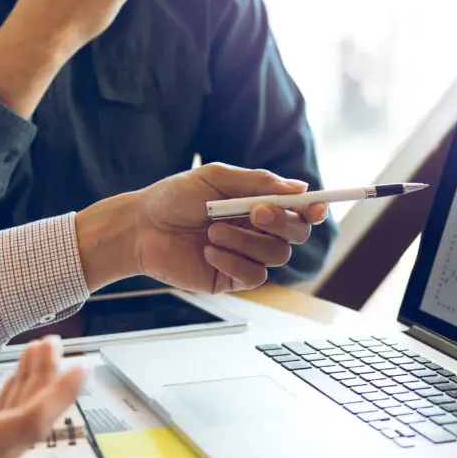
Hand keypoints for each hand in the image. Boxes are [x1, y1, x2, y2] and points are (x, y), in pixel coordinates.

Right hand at [0, 332, 83, 457]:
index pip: (28, 425)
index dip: (59, 393)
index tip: (83, 364)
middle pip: (23, 430)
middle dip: (46, 385)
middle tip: (53, 344)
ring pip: (8, 438)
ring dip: (26, 396)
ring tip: (36, 356)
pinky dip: (4, 414)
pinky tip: (6, 390)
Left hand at [75, 163, 327, 293]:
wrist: (140, 227)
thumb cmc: (174, 197)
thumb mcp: (216, 178)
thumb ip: (257, 183)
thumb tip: (300, 188)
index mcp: (258, 203)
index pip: (298, 210)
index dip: (314, 209)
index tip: (316, 206)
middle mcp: (257, 231)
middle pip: (296, 234)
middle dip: (281, 223)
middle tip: (254, 213)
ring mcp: (246, 256)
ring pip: (276, 256)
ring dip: (247, 241)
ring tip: (213, 231)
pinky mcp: (231, 278)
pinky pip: (254, 276)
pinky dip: (234, 260)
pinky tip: (209, 250)